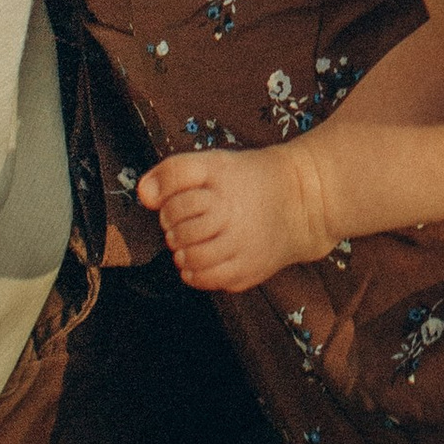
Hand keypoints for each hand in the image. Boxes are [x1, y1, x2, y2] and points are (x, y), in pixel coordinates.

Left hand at [139, 143, 332, 290]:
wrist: (300, 202)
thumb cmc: (248, 181)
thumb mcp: (212, 162)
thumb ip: (173, 173)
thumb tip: (143, 195)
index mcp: (221, 185)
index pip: (172, 203)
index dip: (168, 204)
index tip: (180, 203)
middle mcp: (232, 216)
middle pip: (178, 232)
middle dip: (174, 229)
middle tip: (187, 224)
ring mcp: (241, 247)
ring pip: (191, 259)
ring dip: (183, 252)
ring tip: (193, 243)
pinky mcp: (248, 271)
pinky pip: (208, 280)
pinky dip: (196, 273)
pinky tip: (203, 259)